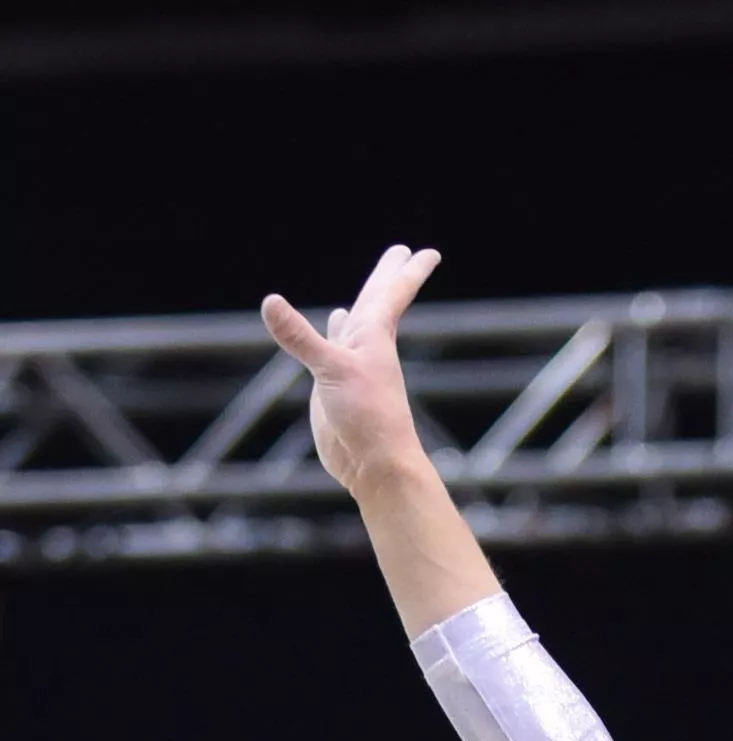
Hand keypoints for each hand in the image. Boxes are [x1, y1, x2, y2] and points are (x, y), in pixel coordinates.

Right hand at [260, 242, 441, 495]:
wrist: (373, 466)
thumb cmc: (367, 418)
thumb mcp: (331, 371)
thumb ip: (300, 337)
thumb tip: (270, 302)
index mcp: (373, 337)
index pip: (392, 294)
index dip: (408, 272)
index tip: (432, 252)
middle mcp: (365, 347)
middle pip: (378, 301)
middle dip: (389, 277)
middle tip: (401, 253)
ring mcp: (351, 367)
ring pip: (357, 326)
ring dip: (362, 307)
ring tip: (368, 292)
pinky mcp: (336, 386)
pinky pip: (335, 351)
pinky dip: (334, 334)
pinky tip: (337, 325)